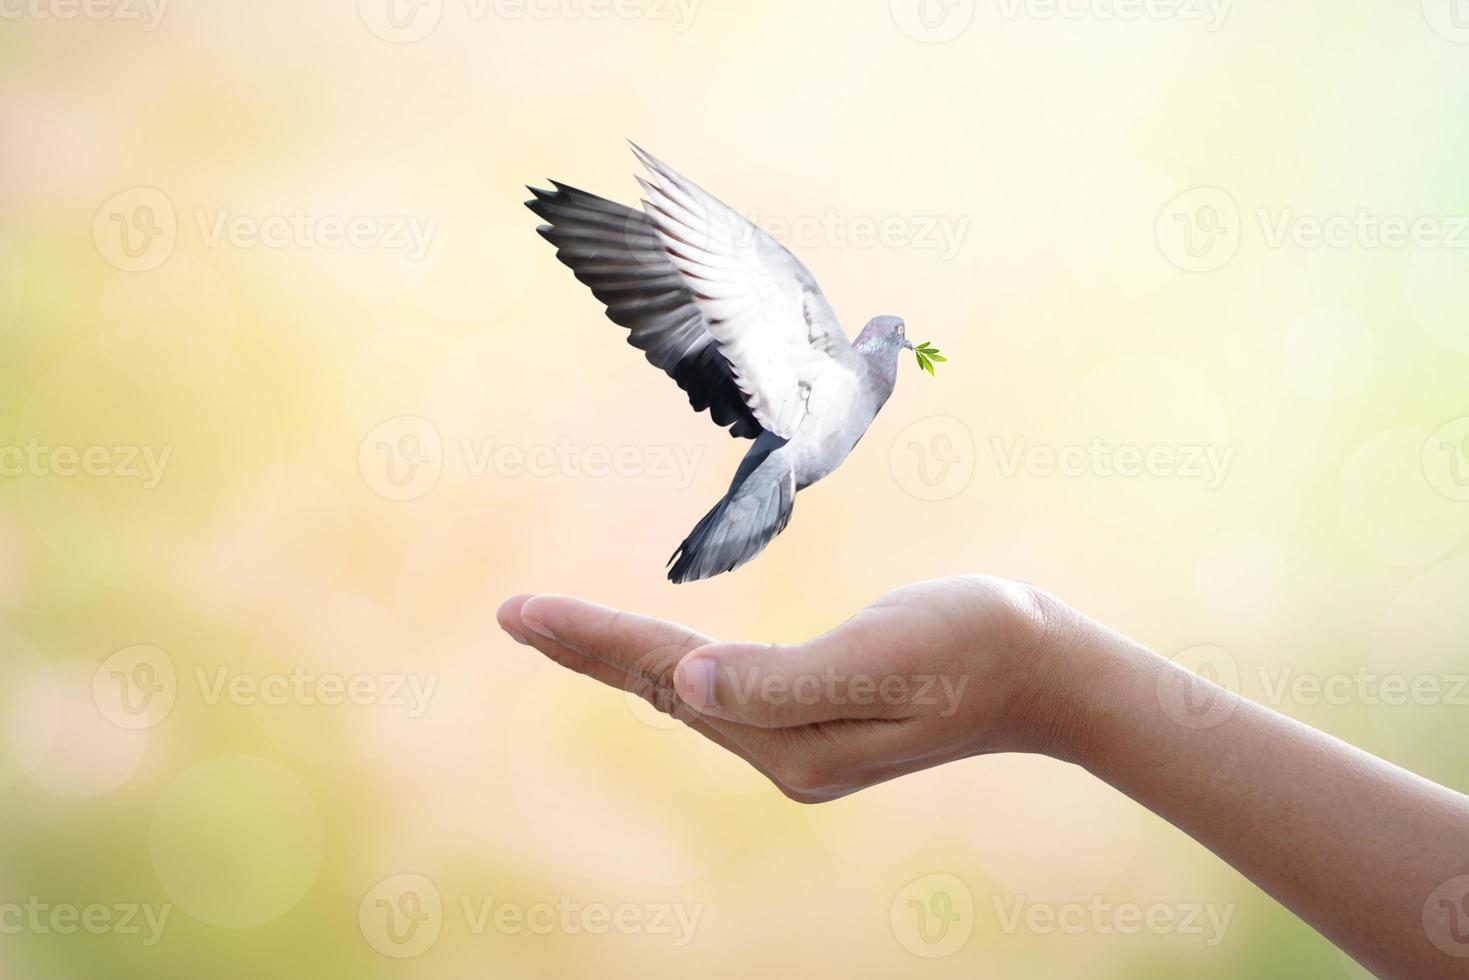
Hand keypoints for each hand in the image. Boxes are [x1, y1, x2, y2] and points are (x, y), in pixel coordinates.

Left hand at [497, 575, 1078, 802]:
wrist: (1045, 672)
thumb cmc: (976, 644)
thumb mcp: (885, 655)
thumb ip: (785, 677)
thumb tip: (686, 681)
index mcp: (793, 741)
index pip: (668, 677)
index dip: (592, 639)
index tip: (519, 610)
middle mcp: (784, 755)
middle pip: (664, 690)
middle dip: (587, 648)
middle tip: (514, 613)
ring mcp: (800, 745)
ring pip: (686, 693)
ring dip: (619, 657)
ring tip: (556, 626)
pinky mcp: (816, 724)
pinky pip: (721, 691)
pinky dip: (671, 663)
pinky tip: (653, 656)